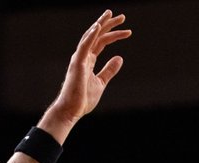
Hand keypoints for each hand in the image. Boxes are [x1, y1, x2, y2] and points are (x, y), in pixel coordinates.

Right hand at [43, 10, 130, 130]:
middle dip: (109, 24)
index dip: (113, 35)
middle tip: (122, 17)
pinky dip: (91, 36)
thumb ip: (109, 70)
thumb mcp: (101, 83)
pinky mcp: (77, 65)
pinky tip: (98, 27)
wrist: (71, 111)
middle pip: (97, 35)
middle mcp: (83, 56)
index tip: (127, 31)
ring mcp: (79, 59)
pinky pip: (84, 47)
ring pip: (90, 37)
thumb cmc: (82, 99)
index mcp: (88, 60)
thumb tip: (120, 58)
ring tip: (111, 15)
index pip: (101, 42)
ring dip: (101, 25)